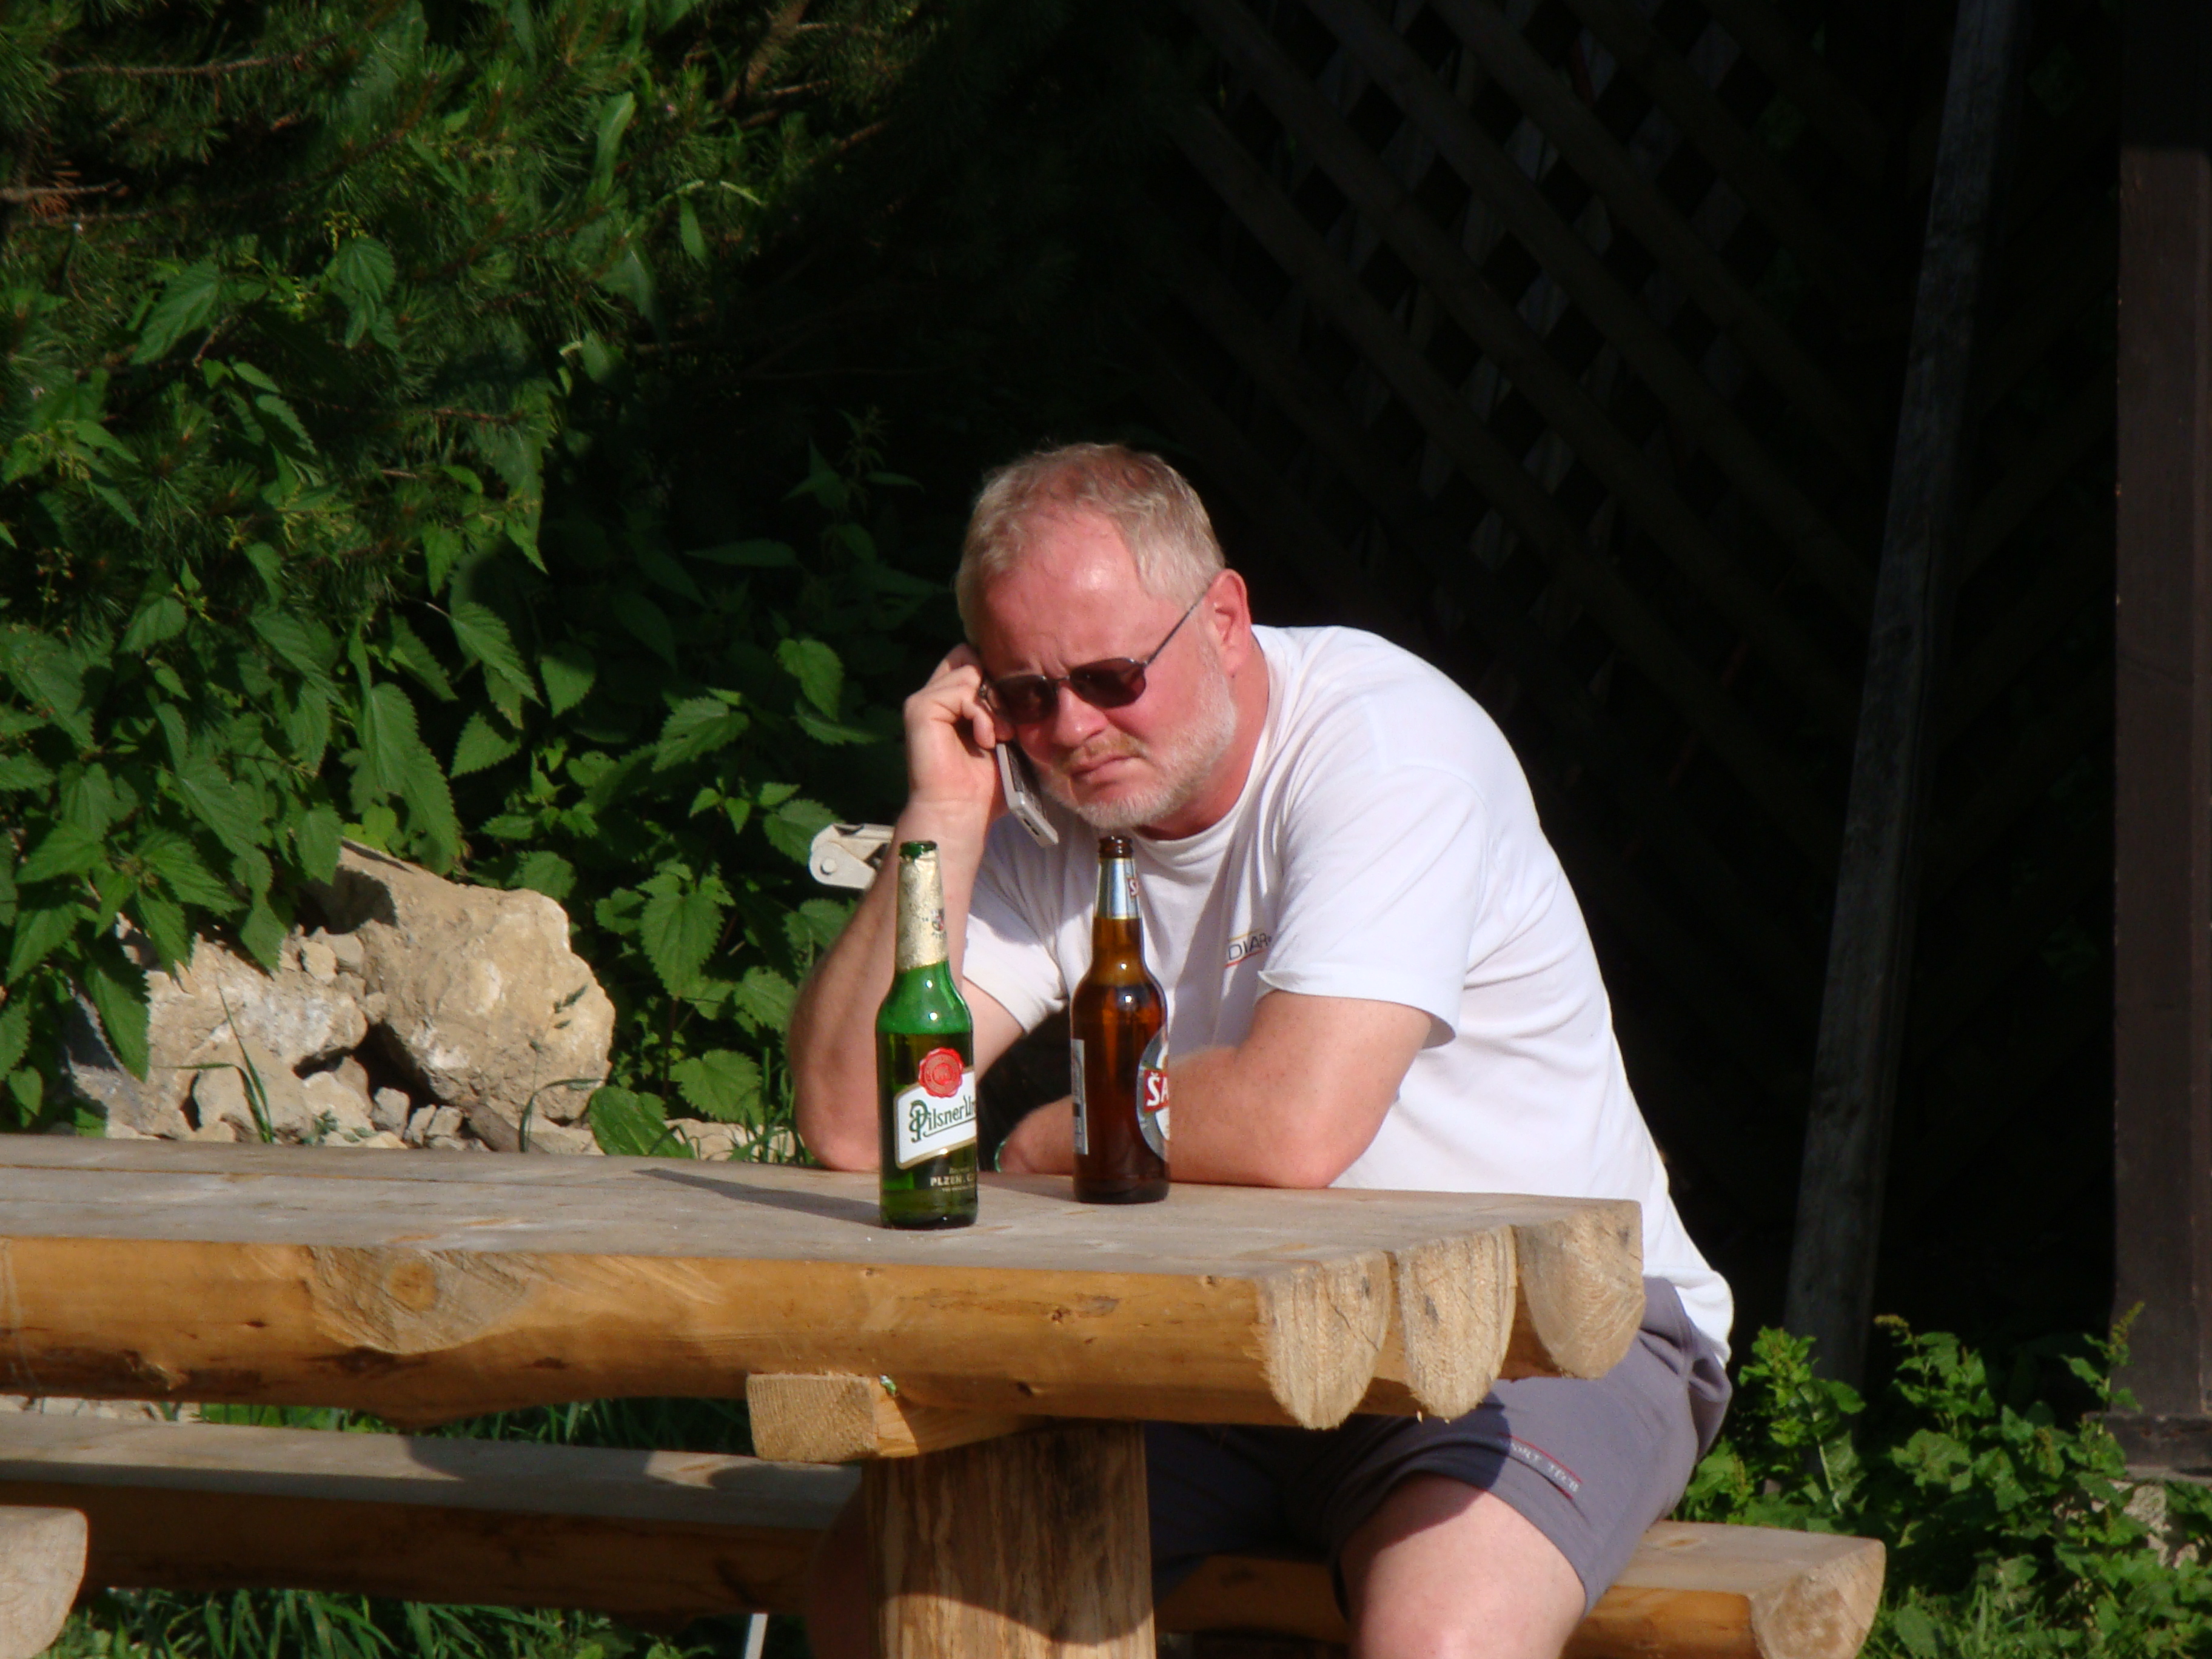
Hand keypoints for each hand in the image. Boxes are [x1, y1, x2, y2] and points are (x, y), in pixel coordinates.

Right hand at [903, 645, 1004, 823]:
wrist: (960, 813)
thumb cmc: (985, 785)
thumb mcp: (1004, 736)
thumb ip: (1004, 705)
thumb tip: (1023, 680)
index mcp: (952, 701)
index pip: (974, 659)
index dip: (996, 674)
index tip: (1013, 706)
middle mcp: (935, 695)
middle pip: (968, 653)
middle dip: (995, 682)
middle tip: (1006, 721)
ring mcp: (924, 699)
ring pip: (970, 669)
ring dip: (993, 704)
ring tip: (997, 737)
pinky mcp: (920, 708)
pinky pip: (961, 689)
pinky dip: (982, 714)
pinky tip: (985, 741)